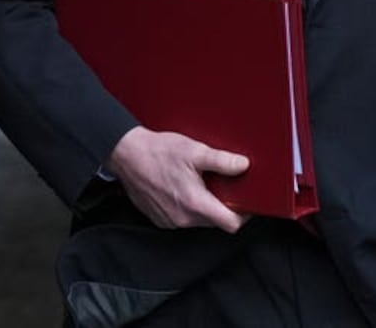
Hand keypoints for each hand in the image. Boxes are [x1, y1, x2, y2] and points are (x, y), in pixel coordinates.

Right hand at [106, 126, 250, 232]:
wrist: (127, 155)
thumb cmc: (158, 152)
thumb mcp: (195, 151)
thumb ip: (222, 161)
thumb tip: (243, 165)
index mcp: (195, 204)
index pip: (230, 224)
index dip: (244, 215)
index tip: (247, 202)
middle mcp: (183, 218)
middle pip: (216, 221)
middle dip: (224, 206)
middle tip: (224, 184)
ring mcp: (170, 221)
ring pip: (199, 220)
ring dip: (205, 205)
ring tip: (201, 182)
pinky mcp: (160, 219)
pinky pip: (183, 218)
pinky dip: (188, 206)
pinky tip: (183, 187)